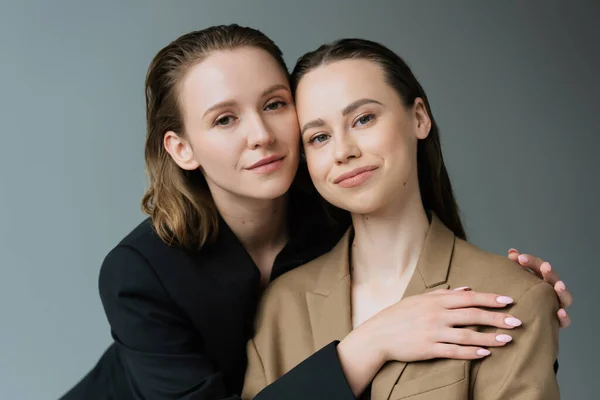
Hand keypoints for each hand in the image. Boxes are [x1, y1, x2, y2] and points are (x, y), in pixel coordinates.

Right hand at [357, 288, 519, 363]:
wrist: (378, 334)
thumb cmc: (399, 315)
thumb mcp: (420, 299)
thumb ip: (443, 293)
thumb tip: (466, 288)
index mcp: (435, 301)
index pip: (468, 297)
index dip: (489, 298)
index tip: (508, 301)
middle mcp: (436, 315)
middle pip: (472, 315)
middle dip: (496, 318)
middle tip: (516, 321)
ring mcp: (433, 332)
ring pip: (467, 335)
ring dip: (489, 337)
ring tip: (507, 339)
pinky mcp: (429, 349)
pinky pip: (454, 351)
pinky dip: (471, 353)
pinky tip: (485, 354)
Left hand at [508, 249, 572, 327]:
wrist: (520, 325)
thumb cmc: (518, 300)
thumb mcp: (515, 283)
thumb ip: (515, 267)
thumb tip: (512, 251)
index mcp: (540, 280)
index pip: (539, 267)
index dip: (531, 261)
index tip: (518, 257)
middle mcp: (550, 292)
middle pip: (553, 279)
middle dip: (549, 272)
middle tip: (545, 266)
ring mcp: (556, 306)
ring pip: (564, 298)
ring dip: (562, 291)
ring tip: (559, 285)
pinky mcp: (556, 323)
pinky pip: (564, 321)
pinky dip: (564, 317)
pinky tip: (560, 312)